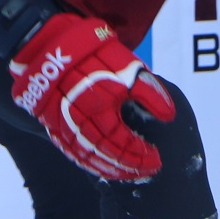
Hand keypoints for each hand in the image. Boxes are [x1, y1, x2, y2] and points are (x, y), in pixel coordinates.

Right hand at [8, 13, 174, 182]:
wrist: (50, 46)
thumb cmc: (95, 55)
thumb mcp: (129, 68)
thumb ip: (150, 93)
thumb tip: (169, 116)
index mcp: (99, 109)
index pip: (123, 144)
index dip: (140, 155)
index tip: (156, 160)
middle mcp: (77, 122)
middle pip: (104, 155)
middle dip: (127, 166)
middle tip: (145, 170)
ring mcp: (61, 125)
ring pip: (85, 156)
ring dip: (106, 168)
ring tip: (125, 173)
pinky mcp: (50, 123)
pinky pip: (69, 150)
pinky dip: (86, 161)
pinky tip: (98, 164)